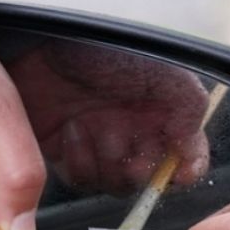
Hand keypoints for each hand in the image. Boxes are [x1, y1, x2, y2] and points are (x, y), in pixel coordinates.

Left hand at [6, 40, 210, 194]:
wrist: (39, 47)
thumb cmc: (100, 49)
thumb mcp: (158, 69)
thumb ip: (188, 106)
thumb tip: (190, 145)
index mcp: (161, 113)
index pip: (187, 154)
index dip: (188, 168)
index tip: (180, 173)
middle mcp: (134, 132)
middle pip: (150, 177)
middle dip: (141, 168)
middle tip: (131, 154)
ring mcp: (101, 145)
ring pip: (116, 182)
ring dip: (105, 160)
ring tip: (89, 125)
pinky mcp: (68, 154)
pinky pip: (82, 180)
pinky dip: (78, 161)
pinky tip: (69, 130)